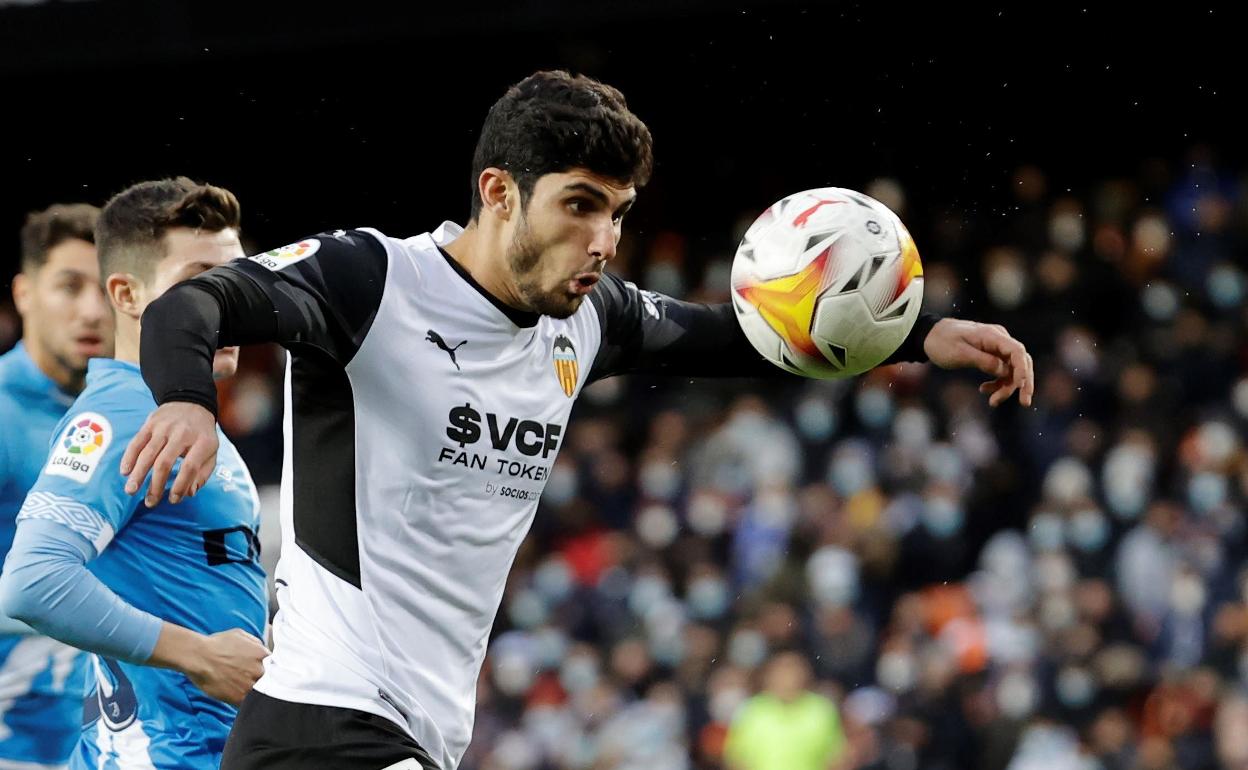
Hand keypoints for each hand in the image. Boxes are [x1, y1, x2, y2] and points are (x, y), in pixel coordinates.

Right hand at [120, 402, 218, 506]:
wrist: (191, 402)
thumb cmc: (201, 434)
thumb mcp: (211, 451)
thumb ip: (202, 473)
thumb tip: (188, 493)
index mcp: (203, 442)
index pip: (190, 467)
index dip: (181, 485)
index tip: (173, 500)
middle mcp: (182, 433)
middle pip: (165, 462)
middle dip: (155, 485)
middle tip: (149, 502)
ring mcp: (164, 427)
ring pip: (147, 453)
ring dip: (138, 474)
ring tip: (131, 491)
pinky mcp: (150, 423)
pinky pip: (137, 442)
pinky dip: (129, 457)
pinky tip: (125, 471)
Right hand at [149, 624, 267, 705]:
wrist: (199, 656)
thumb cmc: (218, 643)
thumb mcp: (241, 635)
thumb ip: (257, 644)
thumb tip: (264, 651)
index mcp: (263, 655)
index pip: (278, 666)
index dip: (274, 670)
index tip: (271, 673)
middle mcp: (260, 670)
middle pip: (272, 680)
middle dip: (266, 682)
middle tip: (259, 683)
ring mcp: (250, 685)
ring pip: (262, 693)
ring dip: (258, 693)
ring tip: (253, 693)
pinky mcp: (239, 698)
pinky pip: (250, 703)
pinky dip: (249, 703)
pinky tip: (245, 700)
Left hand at [922, 318, 1033, 406]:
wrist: (930, 335)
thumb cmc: (942, 342)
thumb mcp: (960, 354)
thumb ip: (984, 361)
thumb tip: (1005, 372)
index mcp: (992, 335)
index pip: (1017, 351)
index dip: (1022, 369)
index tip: (1020, 386)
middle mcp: (999, 339)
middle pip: (1021, 361)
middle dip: (1023, 383)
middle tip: (1024, 403)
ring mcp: (997, 346)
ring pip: (1012, 369)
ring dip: (1006, 387)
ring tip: (993, 402)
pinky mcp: (992, 353)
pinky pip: (1002, 370)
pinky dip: (997, 382)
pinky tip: (984, 390)